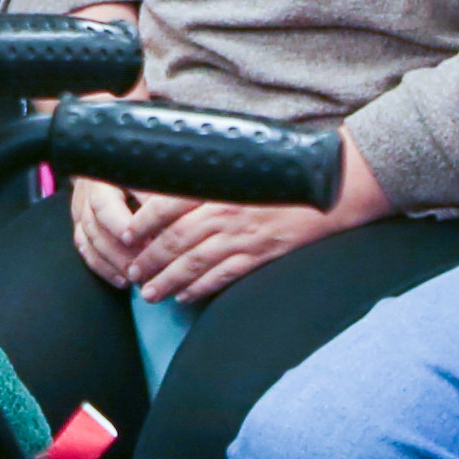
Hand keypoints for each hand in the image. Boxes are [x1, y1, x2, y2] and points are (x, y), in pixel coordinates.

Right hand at [72, 173, 178, 294]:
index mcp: (103, 177)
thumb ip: (158, 194)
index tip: (138, 241)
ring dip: (112, 262)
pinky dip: (103, 268)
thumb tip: (175, 215)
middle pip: (95, 226)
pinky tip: (121, 280)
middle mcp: (88, 193)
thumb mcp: (151, 173)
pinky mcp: (80, 224)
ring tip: (135, 278)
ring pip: (89, 240)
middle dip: (119, 251)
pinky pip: (85, 249)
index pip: (104, 204)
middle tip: (142, 269)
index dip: (119, 225)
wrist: (113, 162)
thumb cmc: (138, 167)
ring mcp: (81, 209)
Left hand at [141, 136, 390, 305]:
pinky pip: (225, 276)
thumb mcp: (244, 161)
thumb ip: (210, 171)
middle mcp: (227, 209)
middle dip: (149, 259)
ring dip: (168, 280)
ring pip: (195, 262)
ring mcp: (245, 234)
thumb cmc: (286, 169)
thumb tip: (174, 179)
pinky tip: (185, 297)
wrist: (334, 186)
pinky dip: (202, 288)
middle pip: (176, 239)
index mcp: (219, 182)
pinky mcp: (263, 254)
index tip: (124, 234)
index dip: (142, 222)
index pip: (168, 203)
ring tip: (149, 293)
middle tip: (131, 273)